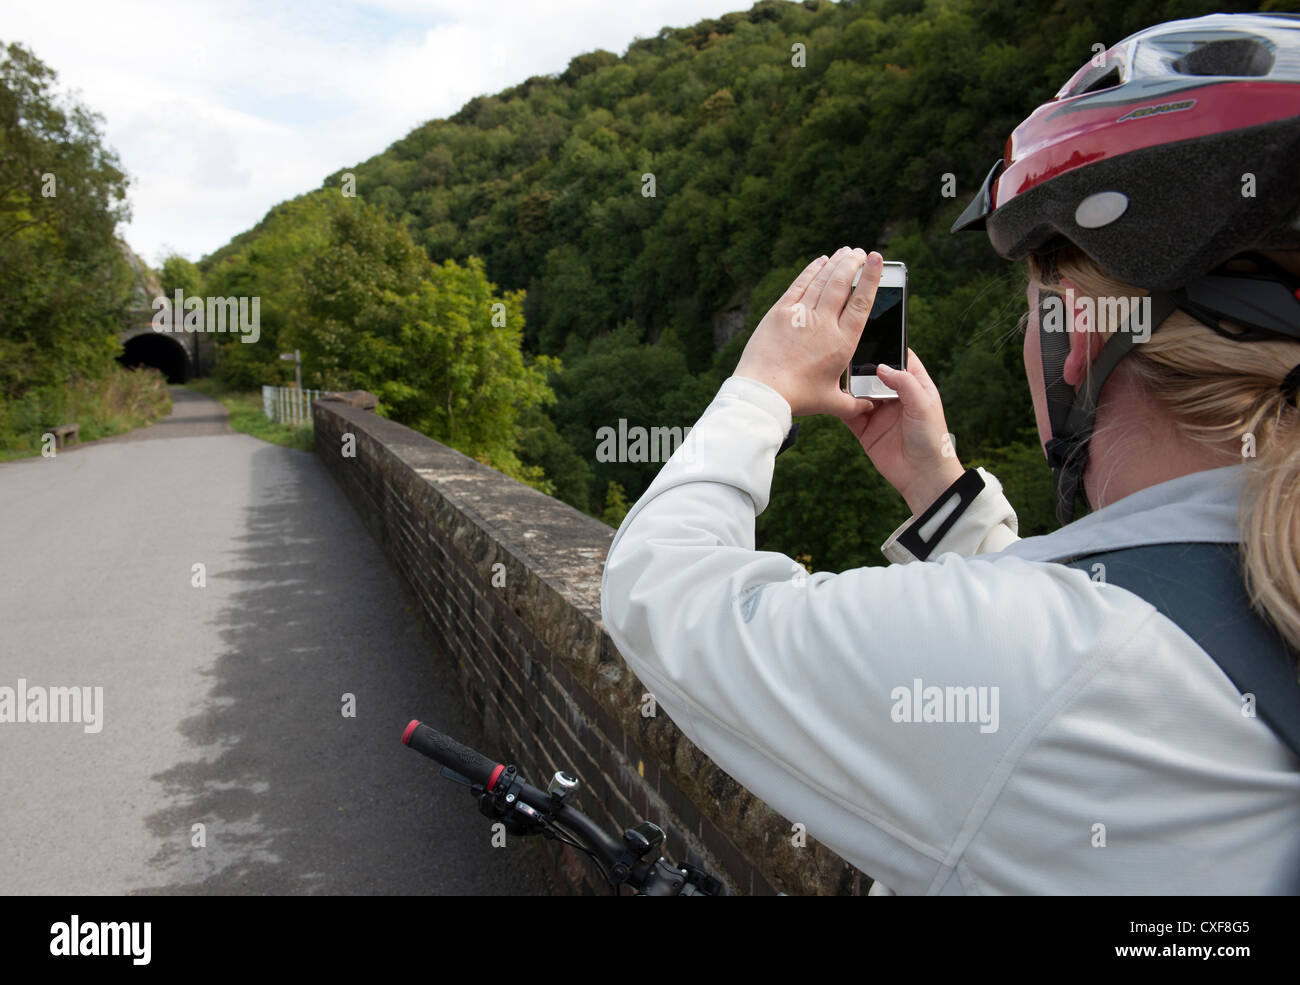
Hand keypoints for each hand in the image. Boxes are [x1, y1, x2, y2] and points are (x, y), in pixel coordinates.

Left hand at [734, 247, 882, 418]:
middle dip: (853, 263)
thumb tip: (870, 406)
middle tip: (859, 252)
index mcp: (842, 342)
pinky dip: (811, 270)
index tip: (875, 259)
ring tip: (846, 252)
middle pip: (842, 284)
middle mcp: (824, 323)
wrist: (763, 392)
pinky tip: (820, 261)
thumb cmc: (798, 398)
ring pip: (822, 280)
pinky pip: (799, 284)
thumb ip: (854, 404)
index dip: (870, 278)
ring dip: (836, 263)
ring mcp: (800, 315)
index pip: (861, 303)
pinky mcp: (779, 312)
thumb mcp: (831, 403)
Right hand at [842, 350, 964, 515]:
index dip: (887, 347)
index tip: (870, 333)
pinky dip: (840, 405)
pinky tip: (833, 397)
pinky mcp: (864, 428)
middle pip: (873, 372)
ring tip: (835, 373)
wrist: (923, 476)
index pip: (899, 358)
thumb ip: (904, 383)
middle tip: (845, 353)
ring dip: (848, 384)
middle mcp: (894, 396)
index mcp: (914, 385)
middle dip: (861, 364)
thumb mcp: (923, 405)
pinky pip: (848, 412)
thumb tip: (880, 367)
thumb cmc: (932, 439)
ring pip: (858, 391)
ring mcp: (878, 411)